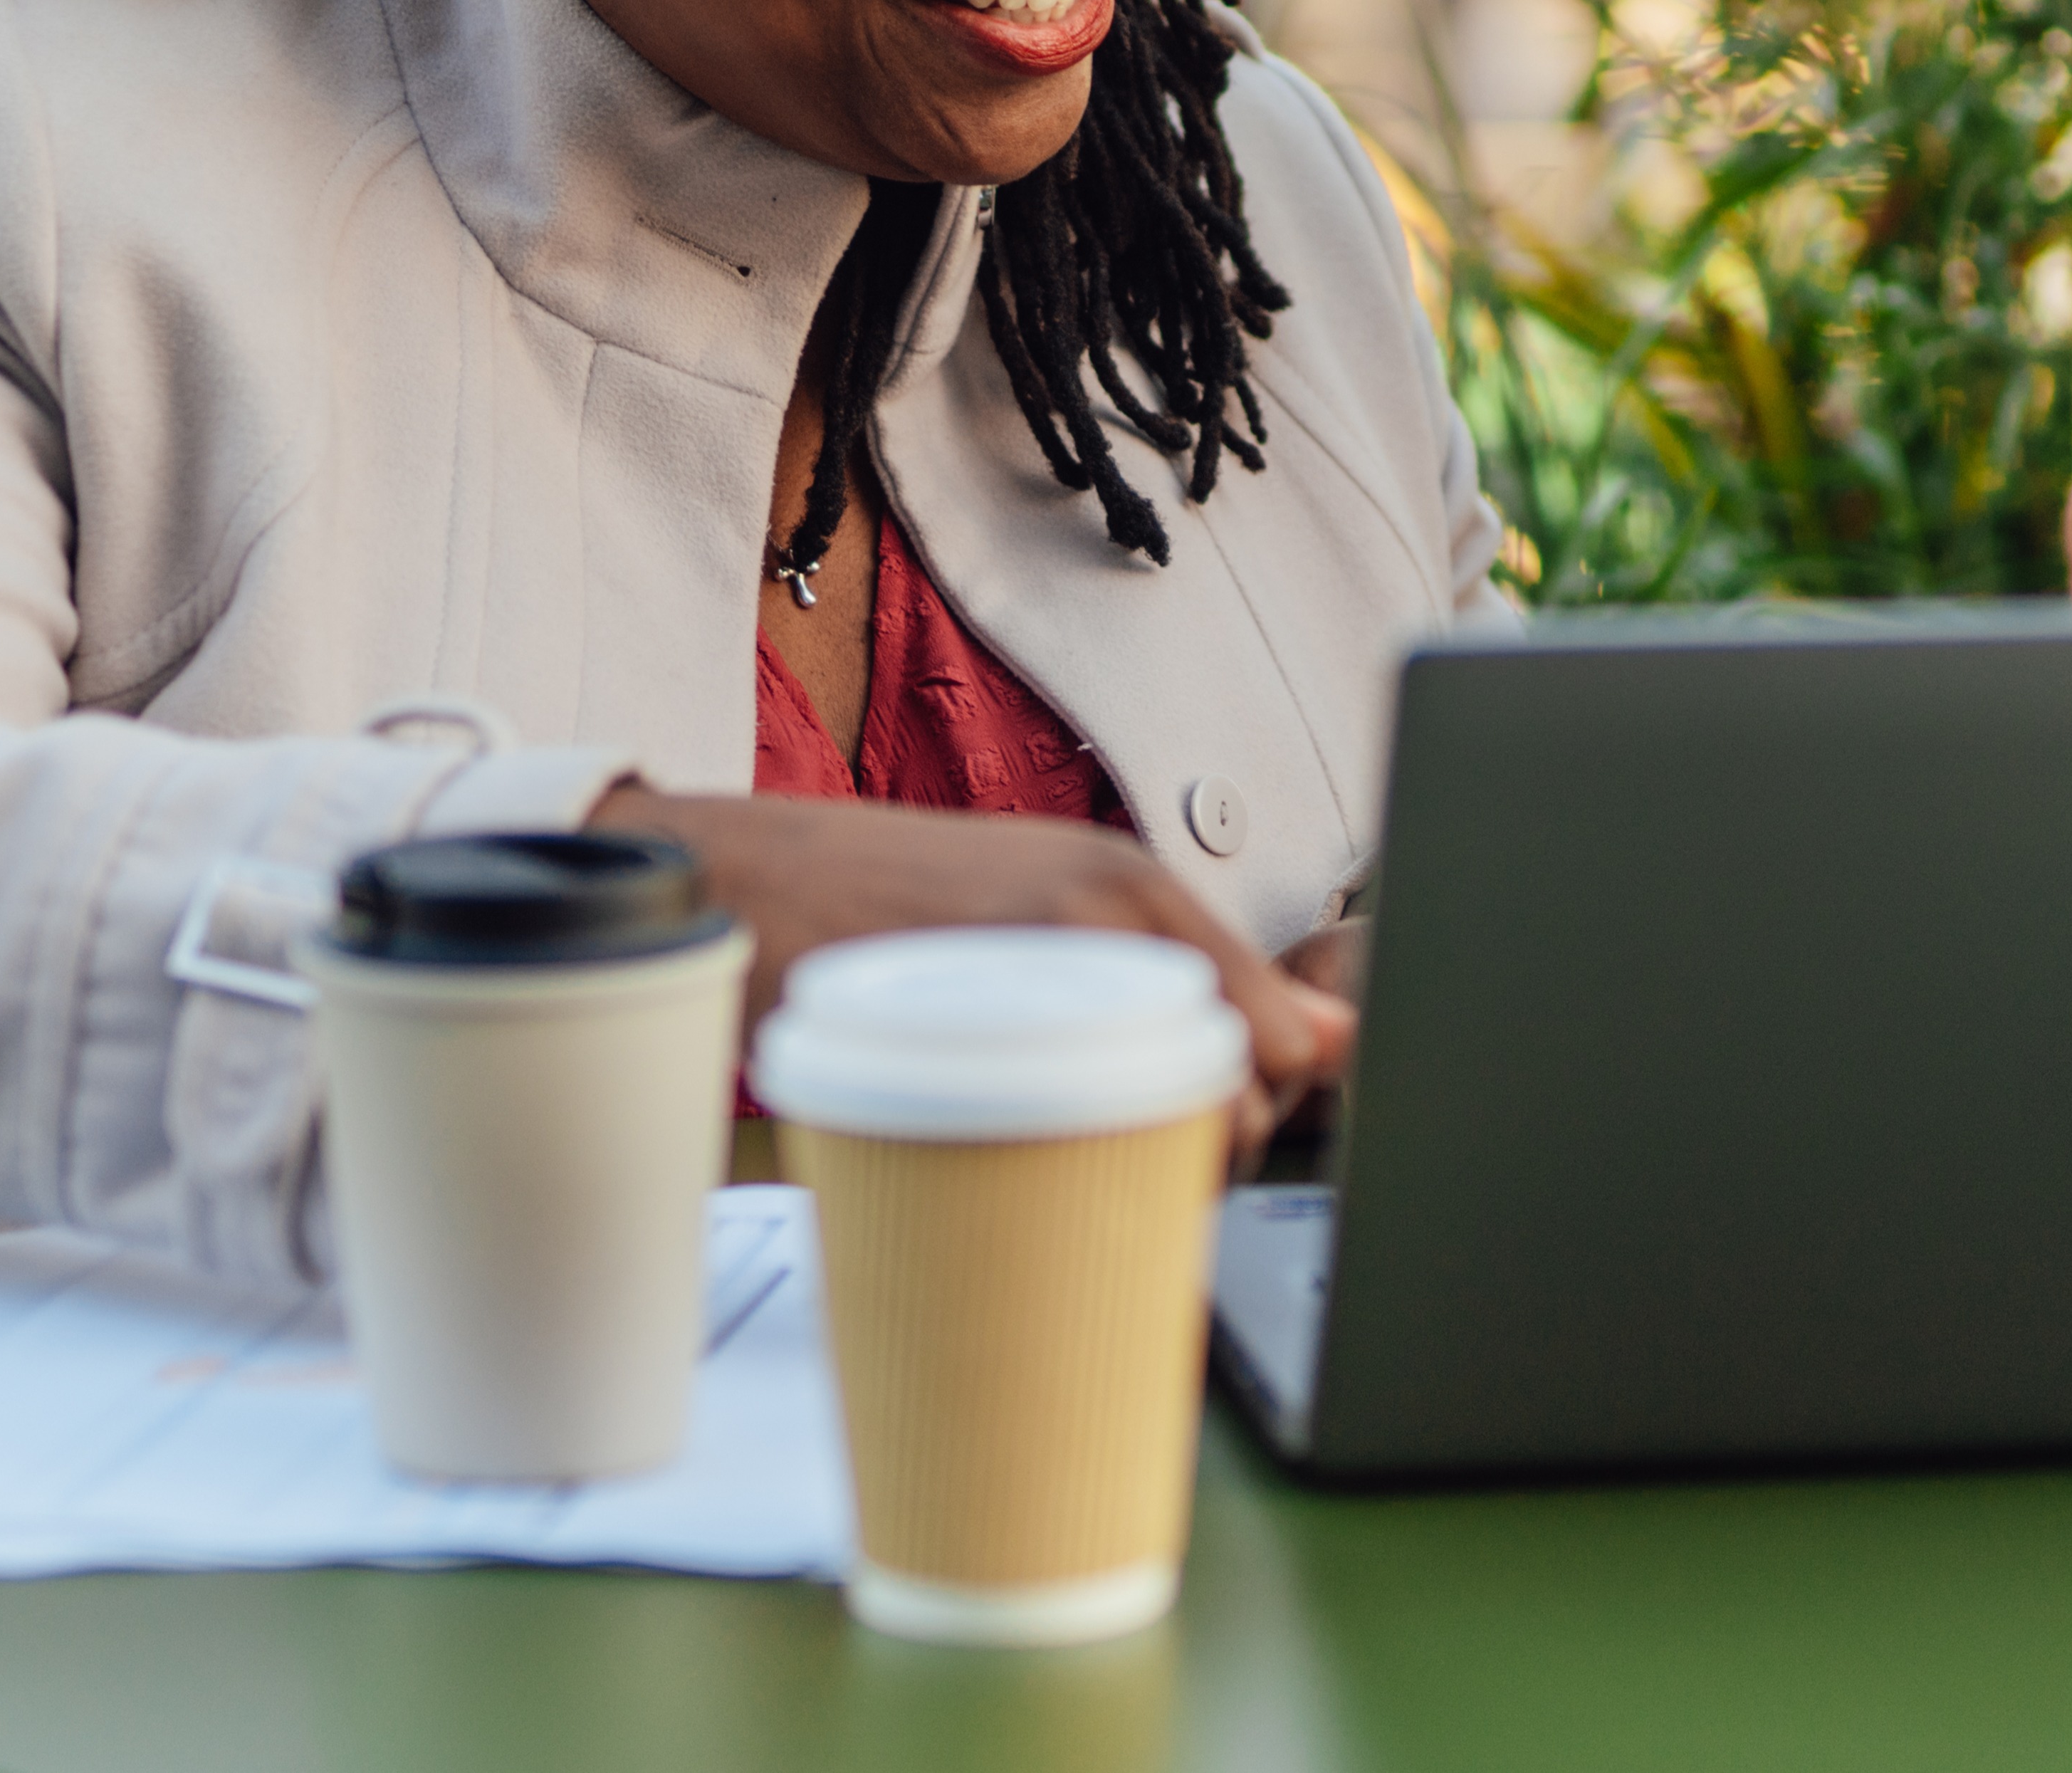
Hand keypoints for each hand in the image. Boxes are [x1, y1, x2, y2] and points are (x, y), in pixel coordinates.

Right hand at [586, 784, 1358, 1140]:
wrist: (742, 880)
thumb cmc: (887, 904)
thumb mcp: (1042, 904)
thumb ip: (1178, 969)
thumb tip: (1329, 1042)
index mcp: (1136, 884)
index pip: (1287, 1032)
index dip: (1262, 1100)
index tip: (1206, 1127)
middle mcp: (1112, 914)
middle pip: (1251, 1091)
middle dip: (1216, 1150)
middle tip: (1127, 1155)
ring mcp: (1043, 970)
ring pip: (1179, 1131)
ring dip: (1155, 1177)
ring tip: (1077, 1165)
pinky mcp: (974, 1033)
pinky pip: (1084, 1153)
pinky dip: (1081, 1191)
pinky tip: (1033, 1178)